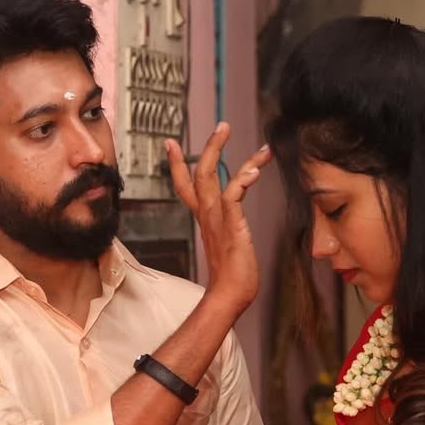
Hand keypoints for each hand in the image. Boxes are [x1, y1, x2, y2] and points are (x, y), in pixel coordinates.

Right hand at [166, 124, 268, 316]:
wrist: (229, 297)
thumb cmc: (232, 279)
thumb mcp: (228, 248)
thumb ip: (228, 235)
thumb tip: (232, 235)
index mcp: (206, 220)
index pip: (186, 188)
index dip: (177, 166)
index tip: (170, 144)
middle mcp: (208, 216)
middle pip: (199, 174)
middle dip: (209, 147)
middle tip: (222, 126)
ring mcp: (218, 220)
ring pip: (211, 177)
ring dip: (222, 153)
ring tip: (241, 137)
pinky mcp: (231, 226)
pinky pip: (232, 196)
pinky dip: (242, 180)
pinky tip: (255, 170)